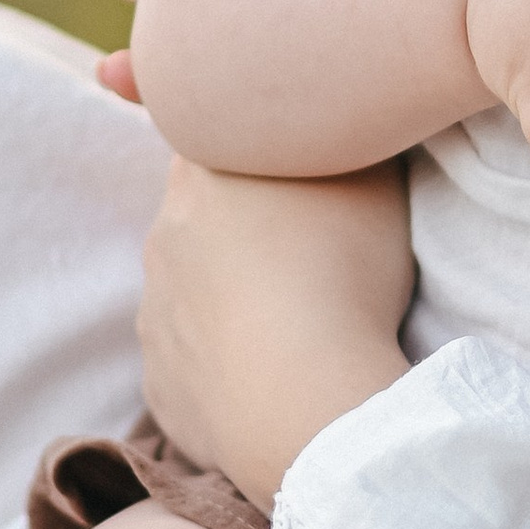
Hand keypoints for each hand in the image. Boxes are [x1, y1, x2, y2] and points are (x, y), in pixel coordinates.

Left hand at [138, 159, 413, 505]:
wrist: (307, 401)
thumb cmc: (345, 278)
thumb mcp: (374, 181)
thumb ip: (340, 139)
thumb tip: (337, 127)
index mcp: (203, 174)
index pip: (221, 139)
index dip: (264, 156)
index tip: (304, 182)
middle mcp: (163, 235)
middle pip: (205, 218)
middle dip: (248, 233)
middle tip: (312, 259)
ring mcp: (155, 312)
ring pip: (196, 294)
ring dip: (236, 303)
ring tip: (300, 328)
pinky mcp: (160, 381)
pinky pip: (196, 364)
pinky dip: (229, 367)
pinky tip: (277, 377)